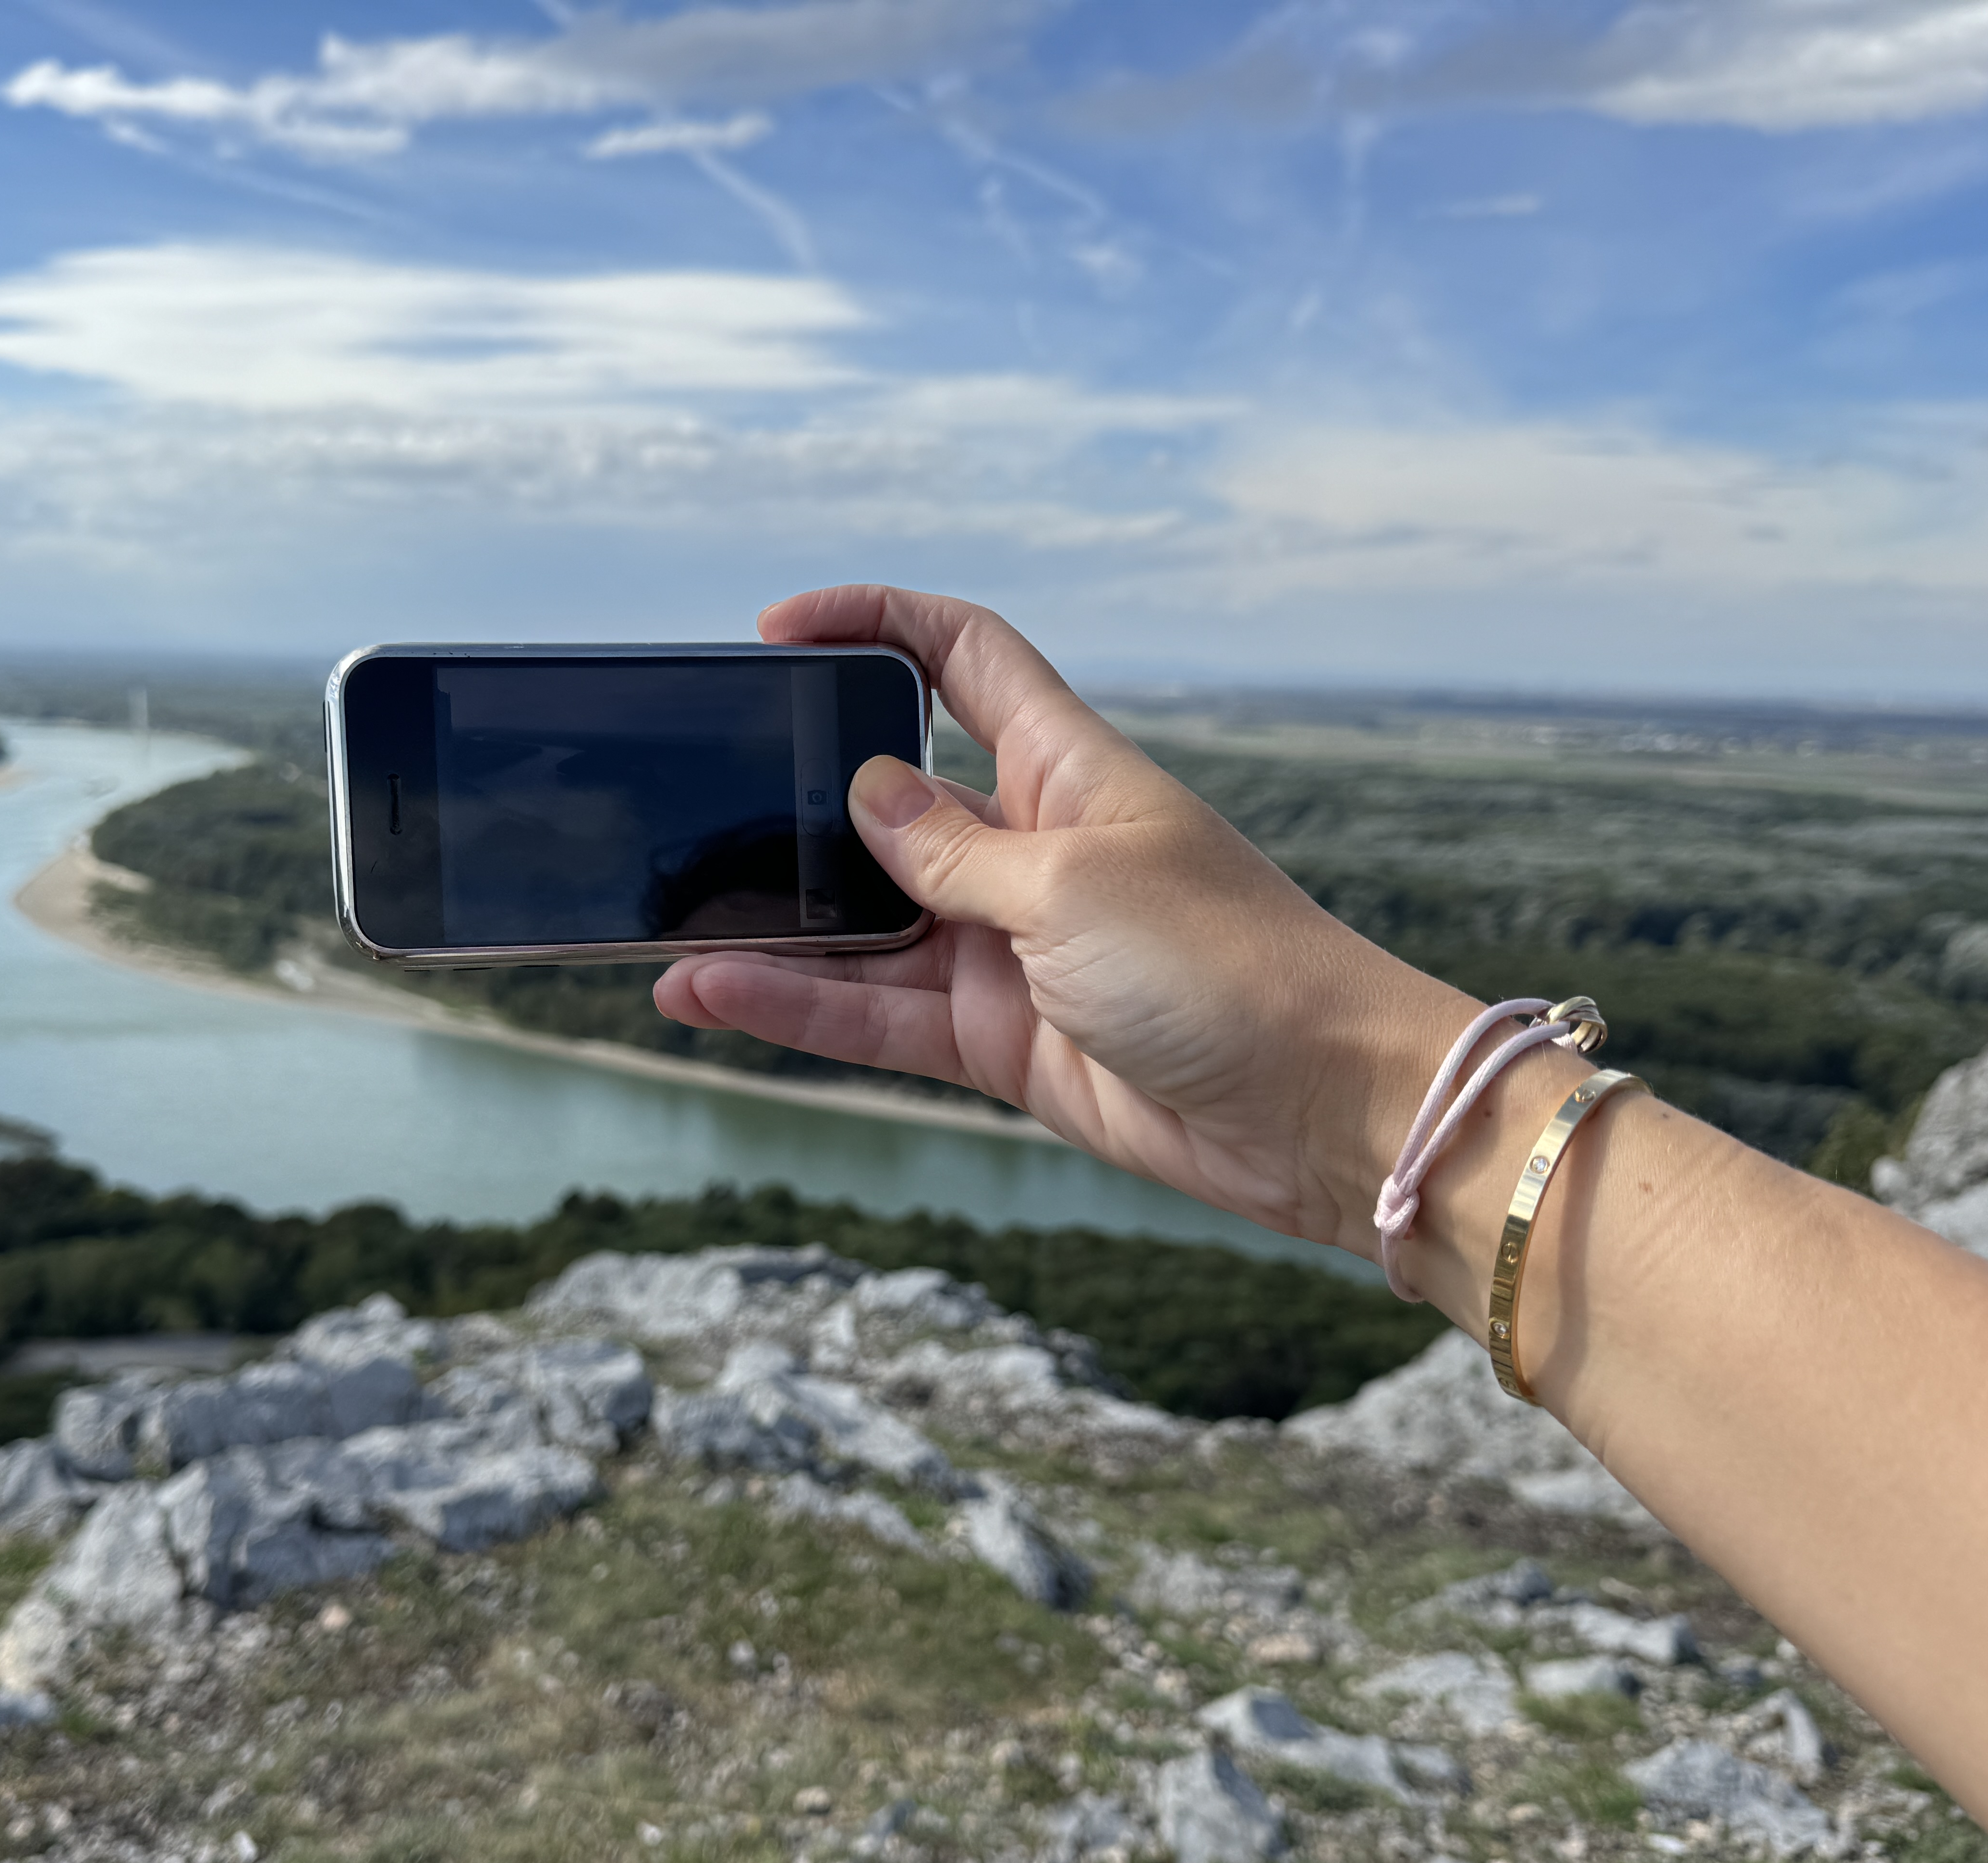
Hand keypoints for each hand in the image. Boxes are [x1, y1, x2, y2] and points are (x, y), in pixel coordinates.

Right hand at [652, 585, 1481, 1255]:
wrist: (1319, 1110)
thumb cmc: (1231, 967)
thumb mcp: (1074, 883)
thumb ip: (952, 850)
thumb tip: (866, 794)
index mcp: (1067, 771)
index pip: (962, 659)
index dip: (879, 626)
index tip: (784, 628)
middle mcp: (1030, 850)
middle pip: (888, 805)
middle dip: (797, 802)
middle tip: (696, 803)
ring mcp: (1010, 948)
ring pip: (863, 925)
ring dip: (773, 926)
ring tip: (668, 926)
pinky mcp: (1001, 1040)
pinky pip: (876, 1013)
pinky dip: (798, 1006)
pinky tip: (714, 992)